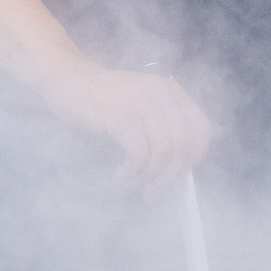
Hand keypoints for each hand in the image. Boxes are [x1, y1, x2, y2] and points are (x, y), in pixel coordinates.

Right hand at [52, 61, 211, 183]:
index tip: (178, 174)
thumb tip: (175, 169)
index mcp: (171, 91)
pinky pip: (140, 154)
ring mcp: (143, 103)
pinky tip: (120, 176)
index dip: (195, 157)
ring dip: (150, 177)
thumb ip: (160, 124)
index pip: (203, 129)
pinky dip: (132, 173)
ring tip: (133, 183)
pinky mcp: (122, 116)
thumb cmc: (102, 98)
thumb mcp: (140, 102)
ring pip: (165, 153)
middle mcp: (163, 94)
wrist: (67, 78)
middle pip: (185, 145)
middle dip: (170, 177)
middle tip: (153, 193)